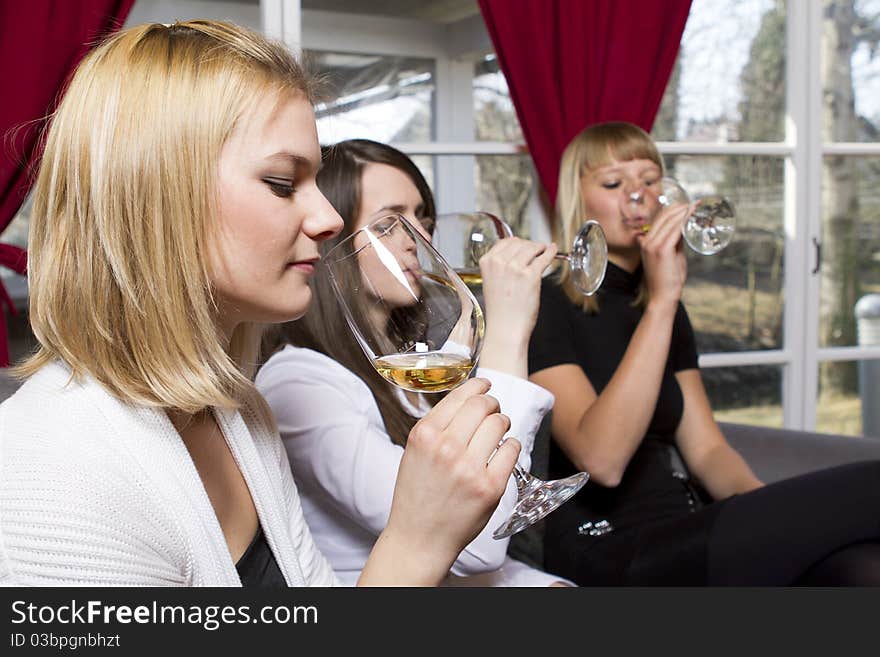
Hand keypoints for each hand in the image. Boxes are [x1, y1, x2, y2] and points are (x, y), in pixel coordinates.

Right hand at [382, 378, 519, 581]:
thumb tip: (469, 399)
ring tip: (498, 432)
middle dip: (493, 403)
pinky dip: (511, 447)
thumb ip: (437, 426)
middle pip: (483, 405)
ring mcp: (469, 468)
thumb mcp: (414, 452)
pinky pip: (512, 449)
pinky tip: (502, 453)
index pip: (461, 396)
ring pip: (500, 423)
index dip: (479, 386)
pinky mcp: (490, 487)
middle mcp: (446, 447)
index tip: (485, 385)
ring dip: (503, 423)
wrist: (419, 539)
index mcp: (425, 435)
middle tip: (494, 410)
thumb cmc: (417, 495)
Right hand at [478, 237, 557, 374]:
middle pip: (519, 242)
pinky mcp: (530, 275)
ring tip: (545, 250)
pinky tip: (553, 251)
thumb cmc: (500, 311)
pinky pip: (544, 257)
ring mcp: (515, 268)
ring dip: (540, 247)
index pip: (505, 242)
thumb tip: (516, 254)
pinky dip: (551, 252)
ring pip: (532, 247)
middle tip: (536, 249)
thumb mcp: (492, 282)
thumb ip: (500, 266)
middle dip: (530, 245)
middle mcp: (499, 262)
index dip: (517, 243)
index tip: (524, 245)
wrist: (505, 328)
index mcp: (487, 262)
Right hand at [637, 202, 690, 307]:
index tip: (687, 205)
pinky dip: (684, 221)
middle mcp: (646, 241)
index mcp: (646, 242)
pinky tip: (693, 216)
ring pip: (670, 221)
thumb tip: (685, 230)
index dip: (674, 210)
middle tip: (695, 203)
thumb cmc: (668, 280)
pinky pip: (675, 230)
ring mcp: (652, 245)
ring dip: (684, 212)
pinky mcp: (661, 250)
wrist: (662, 296)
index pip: (659, 220)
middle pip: (664, 217)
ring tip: (697, 207)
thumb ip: (676, 242)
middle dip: (680, 208)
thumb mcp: (672, 256)